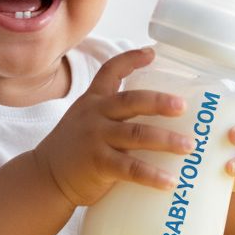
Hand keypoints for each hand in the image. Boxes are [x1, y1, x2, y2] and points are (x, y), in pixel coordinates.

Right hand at [34, 47, 190, 206]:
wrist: (44, 178)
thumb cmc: (74, 150)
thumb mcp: (86, 121)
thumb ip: (113, 116)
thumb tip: (161, 118)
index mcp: (93, 101)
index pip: (110, 71)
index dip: (130, 60)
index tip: (152, 53)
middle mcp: (95, 115)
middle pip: (131, 101)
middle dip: (159, 102)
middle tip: (183, 105)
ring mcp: (95, 138)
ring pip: (136, 134)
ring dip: (166, 140)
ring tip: (189, 146)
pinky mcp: (98, 164)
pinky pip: (130, 168)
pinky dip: (152, 175)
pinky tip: (170, 181)